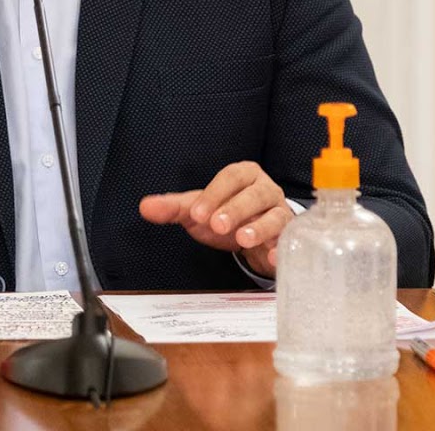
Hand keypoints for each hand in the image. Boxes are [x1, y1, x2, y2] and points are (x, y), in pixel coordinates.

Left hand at [138, 161, 294, 277]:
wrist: (254, 237)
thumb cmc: (226, 215)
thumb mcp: (199, 210)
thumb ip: (173, 208)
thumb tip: (145, 207)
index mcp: (244, 175)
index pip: (231, 177)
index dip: (214, 194)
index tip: (196, 213)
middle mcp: (266, 190)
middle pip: (254, 194)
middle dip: (235, 209)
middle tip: (216, 225)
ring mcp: (280, 213)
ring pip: (275, 216)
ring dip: (260, 227)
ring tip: (242, 240)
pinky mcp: (288, 237)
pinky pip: (288, 241)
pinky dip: (280, 249)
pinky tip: (271, 258)